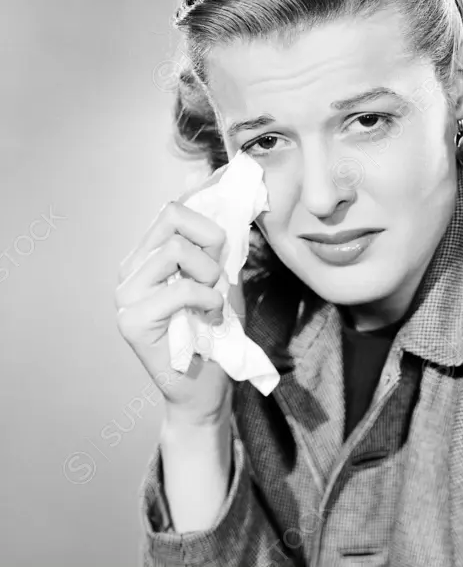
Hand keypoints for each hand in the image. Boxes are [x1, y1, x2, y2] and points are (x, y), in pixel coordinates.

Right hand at [115, 167, 244, 427]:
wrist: (208, 388)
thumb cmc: (215, 333)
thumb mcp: (222, 274)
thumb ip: (216, 235)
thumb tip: (210, 178)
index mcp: (148, 255)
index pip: (173, 207)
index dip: (208, 202)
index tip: (233, 219)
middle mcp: (130, 269)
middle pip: (171, 214)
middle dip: (211, 240)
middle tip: (219, 276)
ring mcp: (125, 294)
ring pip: (175, 249)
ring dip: (209, 274)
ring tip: (211, 301)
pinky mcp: (131, 320)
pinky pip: (180, 288)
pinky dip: (206, 299)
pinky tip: (208, 317)